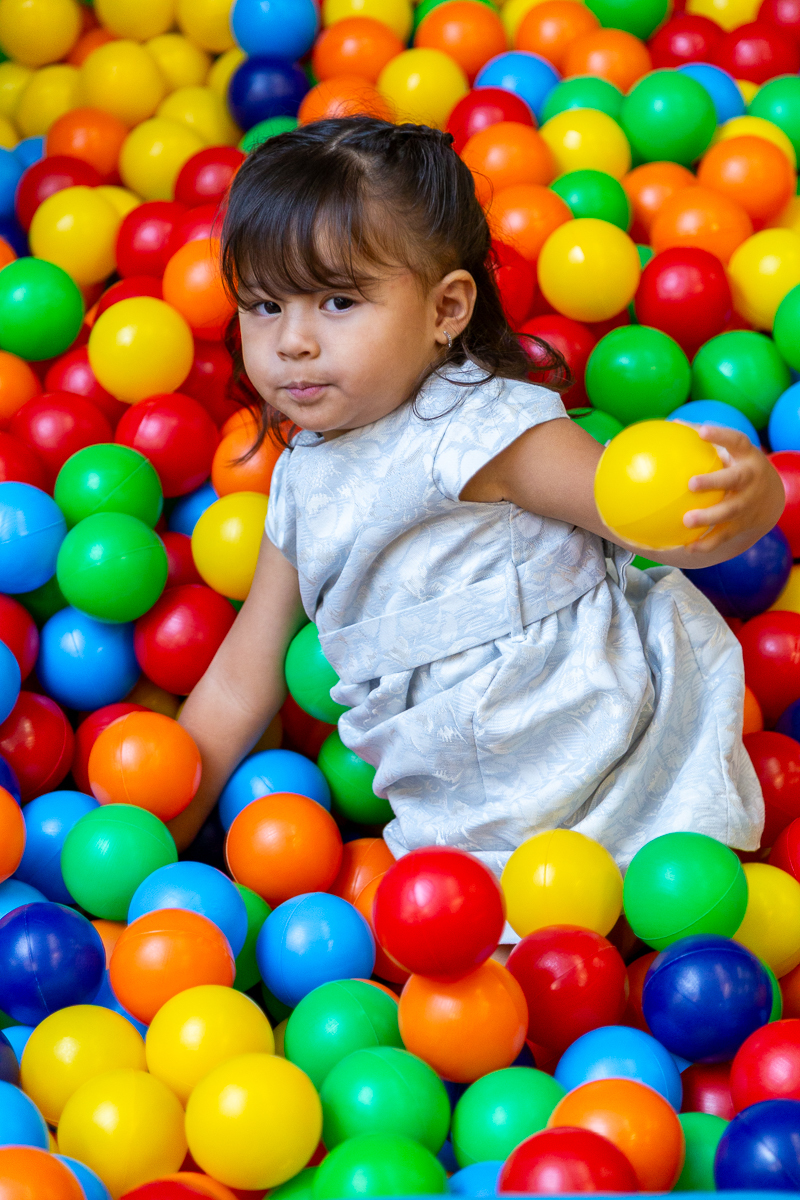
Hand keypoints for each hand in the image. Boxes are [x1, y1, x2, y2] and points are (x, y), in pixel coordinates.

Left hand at [680, 424, 784, 556]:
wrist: (772, 499)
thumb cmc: (739, 467)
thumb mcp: (731, 452)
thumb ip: (705, 440)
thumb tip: (672, 424)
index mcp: (747, 457)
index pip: (737, 441)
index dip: (721, 435)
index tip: (702, 431)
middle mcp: (750, 480)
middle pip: (735, 479)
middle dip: (714, 482)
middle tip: (691, 484)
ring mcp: (748, 503)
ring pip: (730, 512)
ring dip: (709, 517)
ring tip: (687, 521)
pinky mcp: (743, 524)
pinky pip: (724, 535)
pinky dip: (708, 543)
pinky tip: (689, 547)